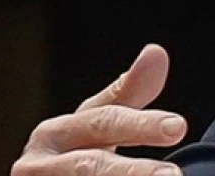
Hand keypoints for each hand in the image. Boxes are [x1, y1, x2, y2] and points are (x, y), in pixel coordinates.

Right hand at [12, 44, 187, 175]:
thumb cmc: (76, 153)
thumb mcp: (98, 123)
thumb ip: (128, 93)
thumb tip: (157, 51)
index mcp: (52, 134)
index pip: (103, 123)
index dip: (141, 125)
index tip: (178, 127)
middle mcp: (36, 166)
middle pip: (91, 167)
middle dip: (135, 172)